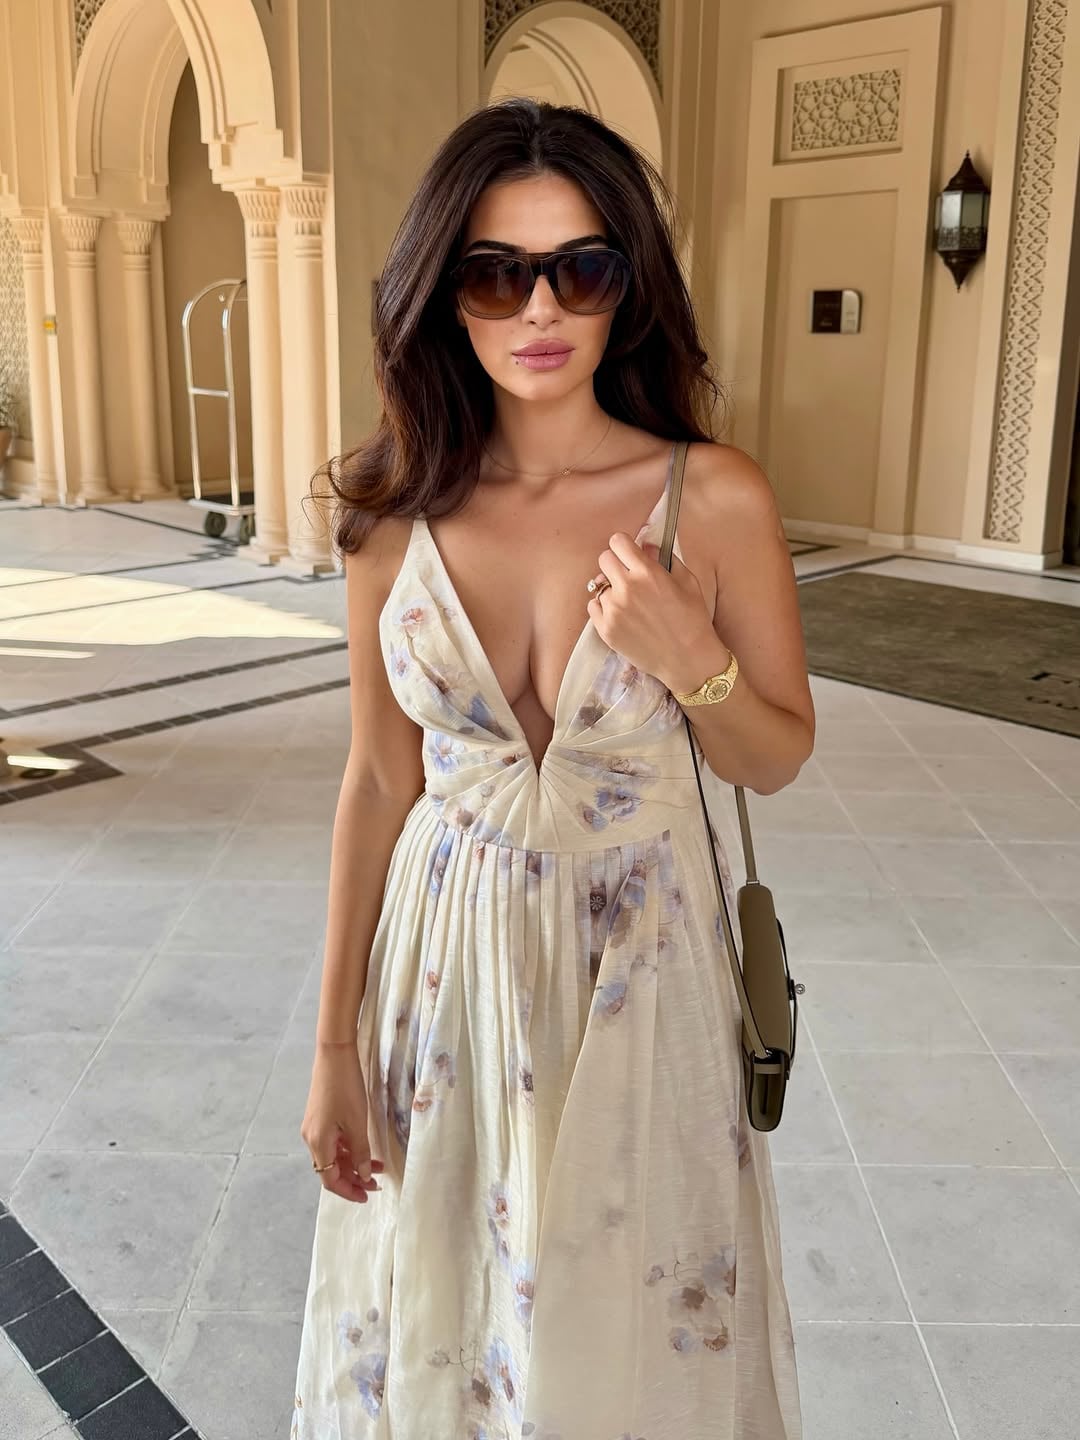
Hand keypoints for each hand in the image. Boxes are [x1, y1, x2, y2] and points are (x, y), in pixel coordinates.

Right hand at [300, 1042, 383, 1204]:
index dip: (348, 1190)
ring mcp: (315, 1127)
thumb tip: (364, 1175)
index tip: (367, 1196)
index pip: (330, 1179)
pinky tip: (366, 1148)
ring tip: (378, 1167)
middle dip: (353, 1179)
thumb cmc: (345, 1086)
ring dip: (354, 1163)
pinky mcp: (320, 1116)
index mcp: (318, 1142)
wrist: (335, 1053)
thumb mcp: (357, 1122)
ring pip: (334, 1155)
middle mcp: (312, 1138)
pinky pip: (334, 1141)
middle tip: (376, 1185)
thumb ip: (361, 1152)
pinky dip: (349, 1148)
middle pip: (331, 1169)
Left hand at [586, 532, 728, 691]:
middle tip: (627, 575)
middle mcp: (626, 588)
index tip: (629, 553)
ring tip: (628, 601)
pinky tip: (621, 614)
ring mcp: (613, 610)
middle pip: (604, 559)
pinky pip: (592, 606)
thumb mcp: (687, 582)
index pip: (618, 542)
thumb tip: (646, 545)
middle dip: (616, 563)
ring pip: (598, 584)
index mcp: (647, 573)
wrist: (688, 660)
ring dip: (611, 588)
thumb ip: (664, 558)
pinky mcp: (605, 629)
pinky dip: (603, 607)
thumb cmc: (693, 620)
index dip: (624, 545)